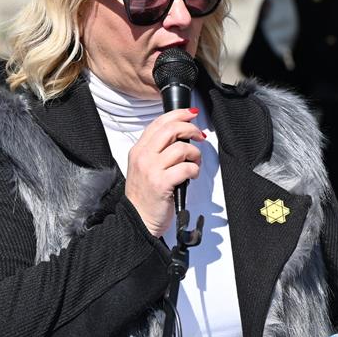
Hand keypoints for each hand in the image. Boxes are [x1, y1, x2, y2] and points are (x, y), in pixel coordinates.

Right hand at [123, 108, 203, 236]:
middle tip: (200, 136)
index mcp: (138, 150)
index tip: (191, 115)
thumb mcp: (144, 168)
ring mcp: (151, 170)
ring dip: (195, 154)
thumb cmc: (145, 197)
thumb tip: (181, 135)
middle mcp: (143, 157)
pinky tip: (192, 175)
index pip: (158, 123)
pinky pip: (186, 168)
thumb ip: (157, 151)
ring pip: (181, 148)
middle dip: (191, 129)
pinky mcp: (162, 183)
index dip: (178, 115)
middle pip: (171, 129)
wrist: (138, 221)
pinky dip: (194, 170)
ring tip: (195, 163)